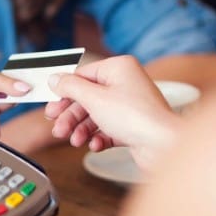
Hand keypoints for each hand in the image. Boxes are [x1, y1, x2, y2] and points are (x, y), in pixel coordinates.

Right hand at [44, 56, 178, 168]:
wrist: (165, 147)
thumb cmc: (135, 118)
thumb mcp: (94, 99)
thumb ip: (70, 87)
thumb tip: (54, 78)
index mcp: (118, 68)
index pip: (83, 75)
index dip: (64, 92)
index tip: (51, 105)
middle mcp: (125, 83)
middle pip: (87, 97)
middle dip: (71, 116)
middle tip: (58, 128)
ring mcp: (130, 105)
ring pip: (95, 115)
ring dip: (81, 129)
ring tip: (74, 141)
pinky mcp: (132, 125)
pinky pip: (108, 128)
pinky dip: (98, 137)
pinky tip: (94, 145)